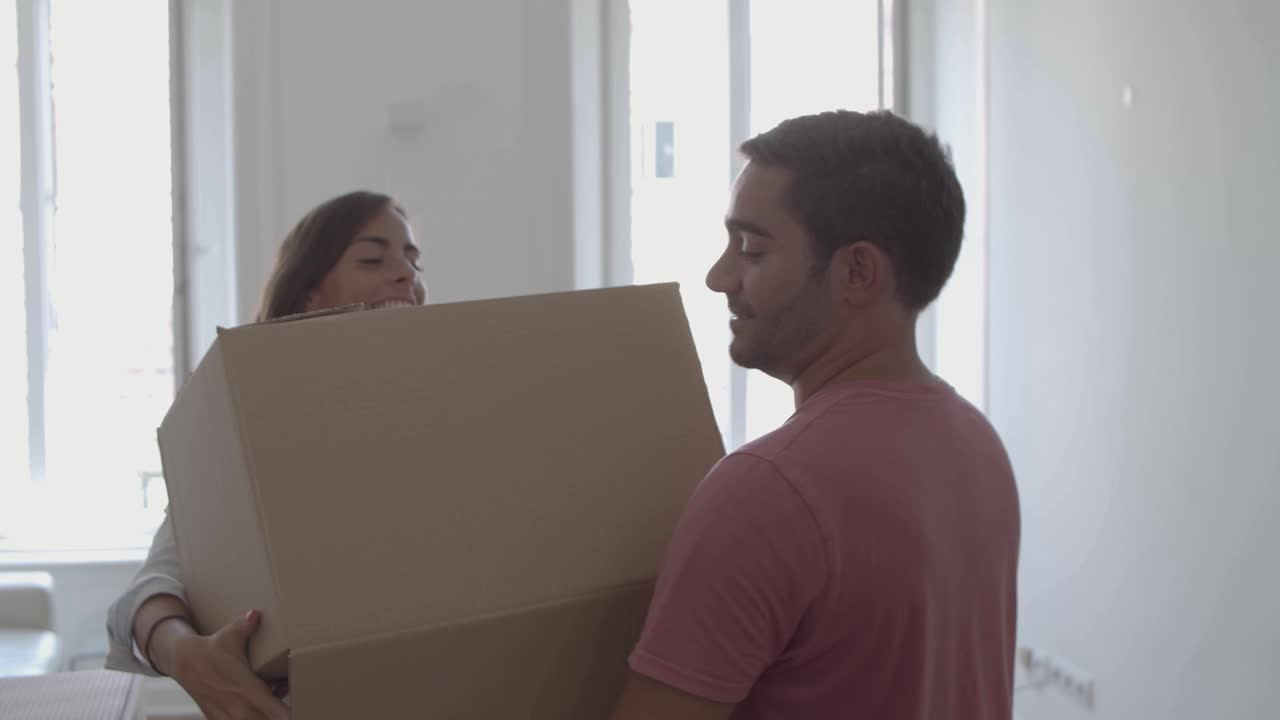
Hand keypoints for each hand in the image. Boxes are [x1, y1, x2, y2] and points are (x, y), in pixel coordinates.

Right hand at [166, 610, 289, 719]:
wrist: (182, 661)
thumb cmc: (211, 648)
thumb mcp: (230, 635)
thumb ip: (246, 626)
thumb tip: (256, 613)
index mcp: (246, 687)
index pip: (275, 710)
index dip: (290, 713)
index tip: (302, 708)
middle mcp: (238, 707)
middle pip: (269, 719)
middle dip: (283, 711)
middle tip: (292, 694)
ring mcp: (227, 716)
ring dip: (268, 712)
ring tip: (276, 694)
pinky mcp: (218, 719)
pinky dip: (254, 714)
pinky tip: (259, 700)